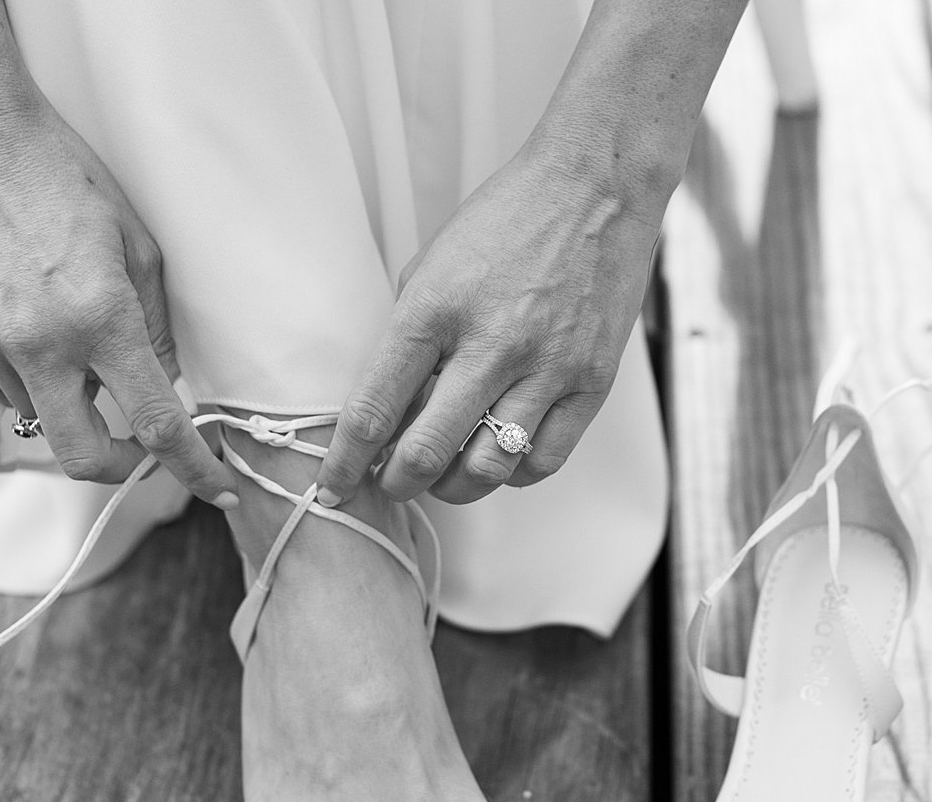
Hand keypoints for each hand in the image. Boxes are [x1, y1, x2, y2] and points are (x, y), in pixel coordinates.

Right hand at [0, 98, 236, 505]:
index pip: (157, 424)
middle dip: (119, 464)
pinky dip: (26, 377)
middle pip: (84, 458)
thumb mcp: (140, 253)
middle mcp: (38, 343)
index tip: (220, 492)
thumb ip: (157, 333)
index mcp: (100, 320)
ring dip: (68, 403)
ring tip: (69, 341)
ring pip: (41, 419)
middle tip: (136, 441)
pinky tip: (29, 326)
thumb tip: (169, 391)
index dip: (194, 470)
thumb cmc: (67, 184)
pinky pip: (0, 389)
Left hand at [317, 134, 662, 505]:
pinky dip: (513, 475)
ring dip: (454, 487)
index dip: (344, 462)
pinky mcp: (592, 382)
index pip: (374, 409)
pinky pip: (543, 460)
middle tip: (391, 484)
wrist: (598, 183)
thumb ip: (410, 336)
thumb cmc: (508, 220)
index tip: (333, 488)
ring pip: (487, 469)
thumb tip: (391, 408)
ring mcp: (547, 367)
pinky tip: (500, 458)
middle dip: (396, 484)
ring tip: (446, 475)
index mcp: (434, 309)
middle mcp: (490, 344)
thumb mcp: (434, 266)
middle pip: (426, 453)